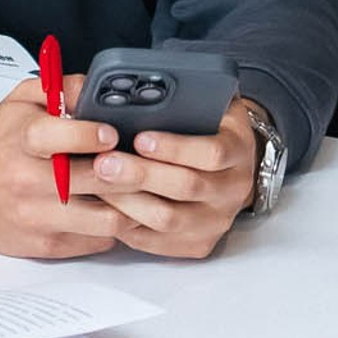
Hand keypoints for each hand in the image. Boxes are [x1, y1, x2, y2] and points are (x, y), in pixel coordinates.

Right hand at [0, 80, 123, 259]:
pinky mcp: (42, 246)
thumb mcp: (18, 101)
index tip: (113, 133)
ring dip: (128, 205)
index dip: (93, 135)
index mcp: (22, 140)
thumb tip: (95, 86)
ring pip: (102, 219)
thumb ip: (59, 86)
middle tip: (145, 162)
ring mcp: (36, 218)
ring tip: (137, 190)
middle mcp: (28, 181)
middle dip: (127, 171)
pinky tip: (115, 210)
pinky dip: (111, 227)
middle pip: (93, 181)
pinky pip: (93, 241)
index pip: (62, 138)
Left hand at [74, 99, 259, 258]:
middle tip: (103, 163)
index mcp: (239, 149)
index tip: (139, 138)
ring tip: (98, 184)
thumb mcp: (209, 101)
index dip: (175, 147)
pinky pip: (159, 243)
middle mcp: (234, 190)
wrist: (231, 166)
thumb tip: (132, 92)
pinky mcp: (199, 244)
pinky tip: (107, 208)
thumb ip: (183, 94)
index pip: (212, 153)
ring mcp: (217, 221)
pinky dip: (129, 226)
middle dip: (140, 175)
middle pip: (186, 187)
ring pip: (169, 219)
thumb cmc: (209, 128)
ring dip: (128, 202)